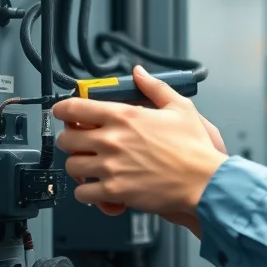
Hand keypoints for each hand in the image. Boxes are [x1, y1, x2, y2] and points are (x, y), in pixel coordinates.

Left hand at [54, 66, 228, 215]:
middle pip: (67, 139)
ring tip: (89, 167)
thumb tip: (139, 73)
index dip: (62, 109)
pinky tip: (97, 189)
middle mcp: (112, 140)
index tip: (62, 112)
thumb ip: (154, 87)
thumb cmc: (194, 148)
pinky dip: (87, 193)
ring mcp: (111, 167)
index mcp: (124, 116)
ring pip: (72, 166)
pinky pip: (83, 194)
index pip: (75, 108)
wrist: (204, 181)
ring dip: (78, 167)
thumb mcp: (179, 107)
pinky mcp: (115, 191)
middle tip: (80, 143)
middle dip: (70, 140)